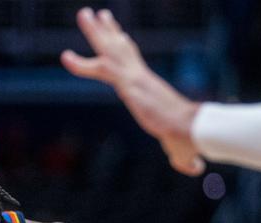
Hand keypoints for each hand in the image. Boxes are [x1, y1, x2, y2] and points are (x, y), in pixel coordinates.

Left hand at [60, 8, 204, 175]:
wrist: (191, 130)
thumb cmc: (188, 139)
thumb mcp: (180, 149)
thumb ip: (184, 159)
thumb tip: (195, 169)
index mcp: (148, 86)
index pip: (133, 60)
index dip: (124, 46)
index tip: (118, 34)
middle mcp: (140, 77)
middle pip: (121, 46)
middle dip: (107, 30)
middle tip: (95, 14)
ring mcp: (134, 78)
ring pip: (110, 49)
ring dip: (95, 32)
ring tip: (84, 13)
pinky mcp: (129, 84)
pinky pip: (102, 69)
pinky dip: (82, 64)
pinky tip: (65, 58)